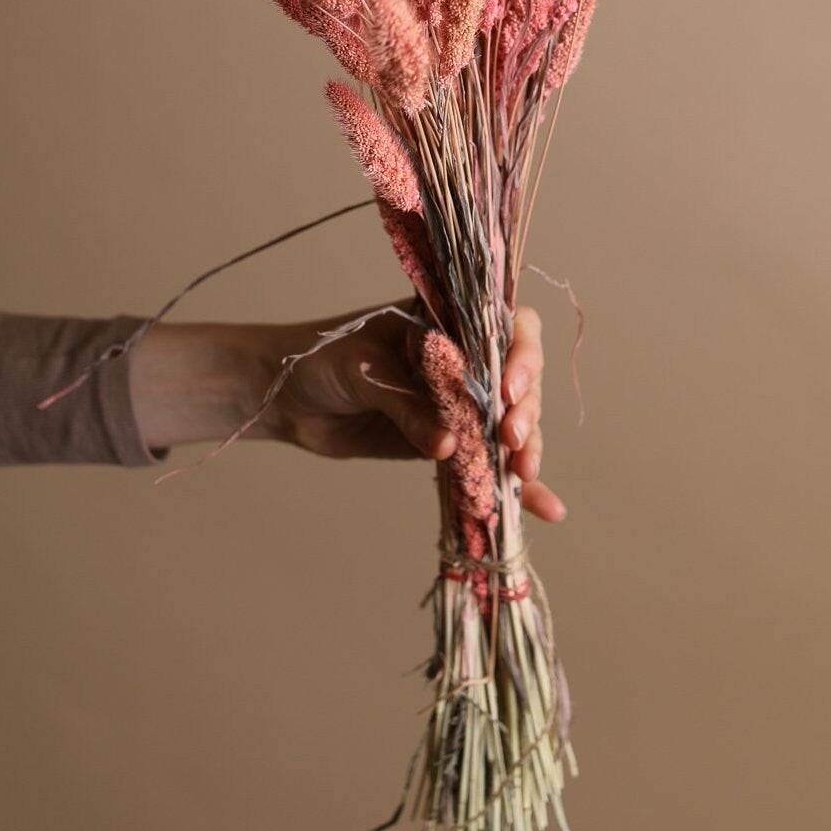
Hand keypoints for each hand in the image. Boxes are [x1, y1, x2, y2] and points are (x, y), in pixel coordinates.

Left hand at [129, 303, 565, 522]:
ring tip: (526, 476)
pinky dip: (515, 487)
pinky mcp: (449, 444)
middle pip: (517, 381)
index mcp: (447, 323)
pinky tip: (543, 508)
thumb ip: (406, 406)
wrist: (287, 397)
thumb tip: (448, 446)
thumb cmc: (321, 360)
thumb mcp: (363, 372)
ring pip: (509, 425)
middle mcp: (463, 361)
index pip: (504, 328)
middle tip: (512, 440)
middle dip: (525, 410)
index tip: (508, 389)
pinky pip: (487, 463)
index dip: (519, 355)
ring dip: (526, 450)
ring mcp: (459, 405)